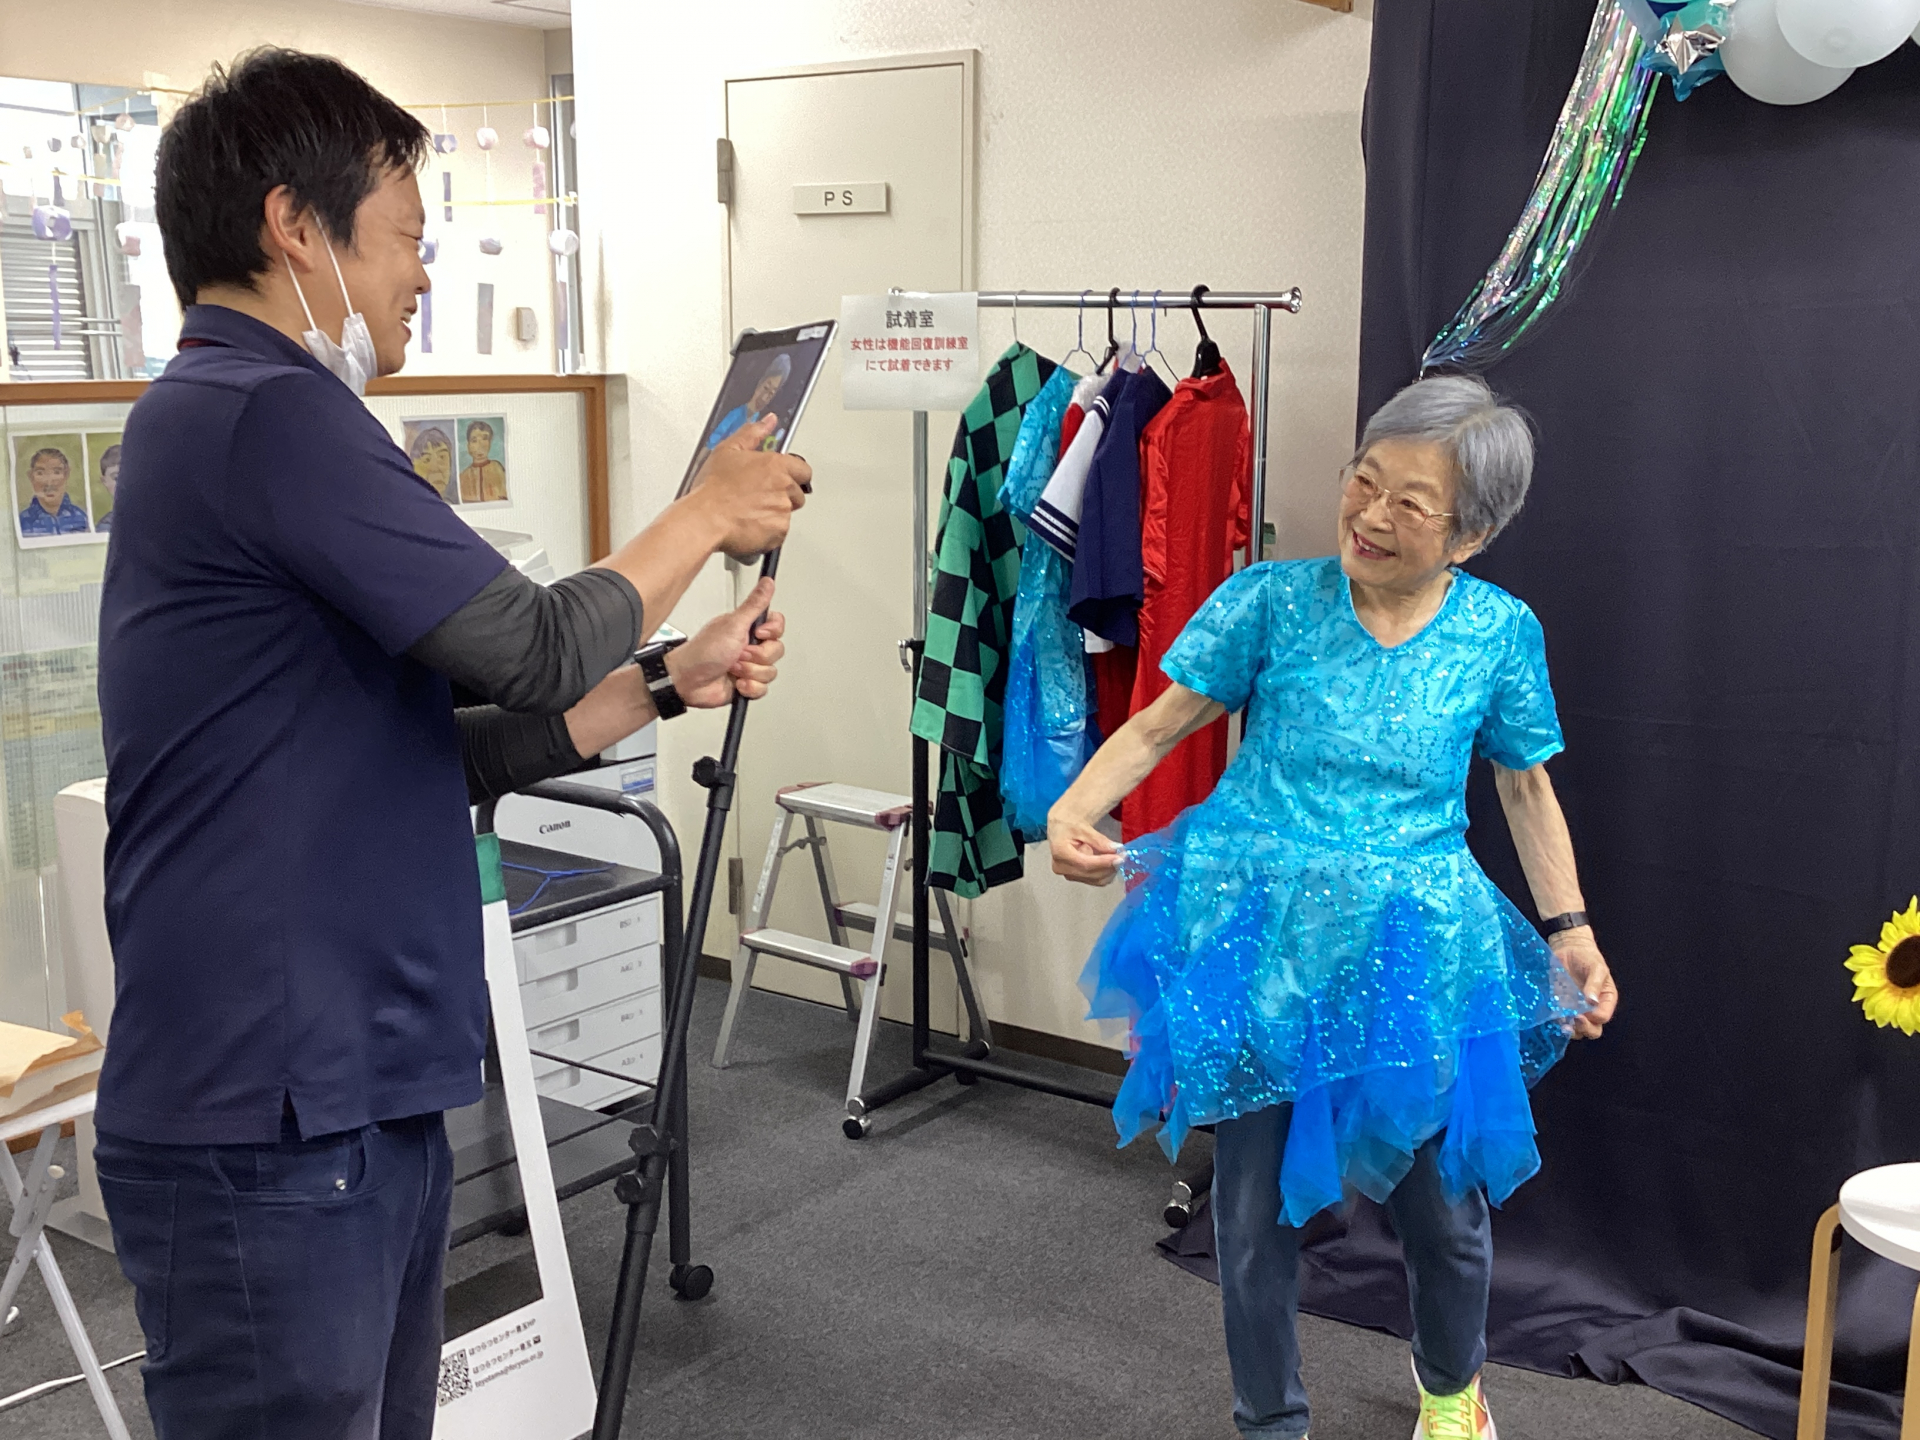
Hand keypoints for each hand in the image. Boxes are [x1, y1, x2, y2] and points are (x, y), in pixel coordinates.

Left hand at [665, 577, 785, 708]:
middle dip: (757, 656)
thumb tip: (768, 582)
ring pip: (770, 671)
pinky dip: (749, 687)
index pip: (776, 626)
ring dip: (750, 672)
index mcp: (747, 627)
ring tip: (732, 668)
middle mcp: (749, 645)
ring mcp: (749, 666)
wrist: (688, 681)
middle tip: (739, 654)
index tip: (757, 633)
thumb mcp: (733, 624)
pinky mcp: (747, 683)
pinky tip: (735, 682)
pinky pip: (763, 688)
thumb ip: (755, 603)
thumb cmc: (704, 652)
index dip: (771, 632)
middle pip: (776, 650)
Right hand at [688, 414, 809, 558]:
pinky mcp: (778, 532)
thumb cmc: (713, 489)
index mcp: (776, 465)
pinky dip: (768, 532)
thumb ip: (753, 433)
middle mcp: (784, 487)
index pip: (803, 470)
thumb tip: (768, 421)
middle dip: (782, 496)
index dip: (792, 475)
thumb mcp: (728, 451)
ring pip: (787, 513)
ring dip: (774, 513)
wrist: (705, 519)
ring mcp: (782, 510)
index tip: (780, 478)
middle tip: (758, 497)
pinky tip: (750, 524)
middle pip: (797, 493)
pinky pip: (779, 533)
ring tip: (749, 511)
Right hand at [1048, 812, 1122, 885]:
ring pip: (1095, 879)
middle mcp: (1061, 867)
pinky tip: (1111, 862)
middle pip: (1091, 874)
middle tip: (1124, 855)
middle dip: (1109, 867)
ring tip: (1119, 857)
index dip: (1104, 863)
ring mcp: (1068, 874)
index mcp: (1060, 853)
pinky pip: (1095, 879)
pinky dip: (1106, 872)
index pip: (1085, 863)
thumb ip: (1099, 840)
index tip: (1120, 857)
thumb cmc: (1070, 825)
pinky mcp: (1075, 877)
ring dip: (1110, 870)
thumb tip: (1116, 849)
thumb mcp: (1083, 828)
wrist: (1061, 828)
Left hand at [1550, 930, 1616, 1039]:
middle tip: (1574, 1019)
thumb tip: (1592, 1002)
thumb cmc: (1588, 958)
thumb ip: (1595, 984)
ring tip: (1562, 1021)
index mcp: (1606, 1001)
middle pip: (1593, 1031)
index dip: (1594, 1018)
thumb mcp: (1596, 968)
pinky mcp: (1561, 1008)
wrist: (1569, 950)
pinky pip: (1560, 1022)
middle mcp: (1592, 1010)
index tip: (1584, 1011)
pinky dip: (1556, 1022)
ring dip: (1570, 1029)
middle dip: (1584, 1028)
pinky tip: (1553, 1016)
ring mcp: (1576, 1011)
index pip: (1603, 1016)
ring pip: (1576, 1031)